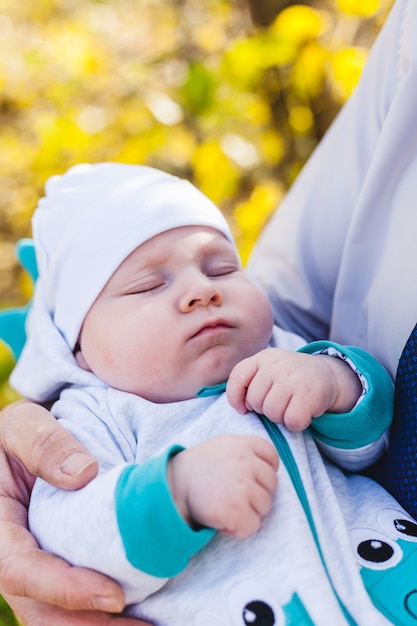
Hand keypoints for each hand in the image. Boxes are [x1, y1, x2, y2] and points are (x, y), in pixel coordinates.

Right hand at [0, 400, 150, 625]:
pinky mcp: (49, 573)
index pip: (21, 570)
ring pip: (54, 620)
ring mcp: (28, 570)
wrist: (16, 449)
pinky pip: (69, 607)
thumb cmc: (17, 435)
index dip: (65, 588)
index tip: (114, 595)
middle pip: (40, 612)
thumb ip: (44, 443)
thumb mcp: (22, 425)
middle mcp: (8, 557)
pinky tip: (140, 618)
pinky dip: (100, 619)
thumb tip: (83, 474)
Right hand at [167, 434, 278, 538]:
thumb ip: (247, 451)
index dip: (263, 472)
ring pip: (265, 506)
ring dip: (248, 511)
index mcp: (244, 444)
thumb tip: (271, 467)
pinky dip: (238, 528)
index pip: (272, 458)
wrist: (172, 487)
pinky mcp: (236, 510)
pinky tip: (222, 519)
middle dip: (256, 493)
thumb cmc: (198, 469)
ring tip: (226, 505)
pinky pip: (252, 526)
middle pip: (271, 484)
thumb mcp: (223, 446)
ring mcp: (242, 487)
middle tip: (231, 494)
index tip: (248, 479)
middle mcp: (246, 462)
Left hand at [226, 348, 360, 431]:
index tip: (244, 407)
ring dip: (280, 418)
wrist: (326, 374)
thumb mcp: (268, 370)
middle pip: (255, 401)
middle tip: (279, 403)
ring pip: (272, 413)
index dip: (235, 397)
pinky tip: (302, 413)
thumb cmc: (289, 378)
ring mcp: (293, 378)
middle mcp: (277, 364)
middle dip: (264, 409)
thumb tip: (241, 407)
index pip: (237, 377)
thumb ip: (250, 382)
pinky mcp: (308, 394)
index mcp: (263, 357)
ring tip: (290, 407)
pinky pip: (291, 421)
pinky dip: (296, 424)